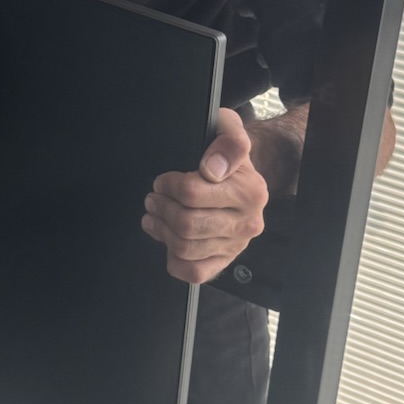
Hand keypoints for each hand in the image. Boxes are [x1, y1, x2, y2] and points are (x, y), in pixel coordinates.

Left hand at [142, 109, 267, 284]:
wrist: (242, 176)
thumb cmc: (226, 152)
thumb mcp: (228, 130)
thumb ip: (228, 140)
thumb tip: (212, 168)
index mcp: (251, 191)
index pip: (192, 193)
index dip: (168, 185)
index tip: (163, 180)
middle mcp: (248, 222)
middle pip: (186, 224)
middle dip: (161, 208)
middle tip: (153, 198)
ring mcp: (237, 245)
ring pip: (186, 248)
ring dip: (161, 230)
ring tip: (154, 215)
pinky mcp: (225, 261)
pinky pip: (194, 273)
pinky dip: (175, 260)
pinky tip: (168, 241)